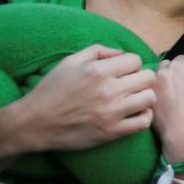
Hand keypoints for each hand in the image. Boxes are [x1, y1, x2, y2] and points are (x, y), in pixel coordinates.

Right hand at [11, 44, 155, 152]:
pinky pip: (143, 122)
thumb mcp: (69, 62)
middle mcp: (108, 90)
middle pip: (148, 78)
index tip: (122, 71)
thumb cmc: (50, 90)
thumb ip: (97, 51)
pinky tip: (133, 113)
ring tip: (133, 98)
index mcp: (97, 71)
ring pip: (150, 98)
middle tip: (130, 84)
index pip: (136, 60)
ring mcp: (111, 113)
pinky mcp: (111, 132)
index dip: (131, 64)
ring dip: (144, 96)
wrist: (33, 124)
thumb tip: (120, 53)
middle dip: (141, 78)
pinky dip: (143, 116)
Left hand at [153, 42, 183, 162]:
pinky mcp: (150, 86)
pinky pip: (153, 81)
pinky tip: (163, 101)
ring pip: (163, 68)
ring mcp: (161, 74)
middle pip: (178, 59)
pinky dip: (157, 88)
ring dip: (167, 76)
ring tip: (172, 95)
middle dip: (181, 69)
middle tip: (183, 86)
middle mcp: (179, 63)